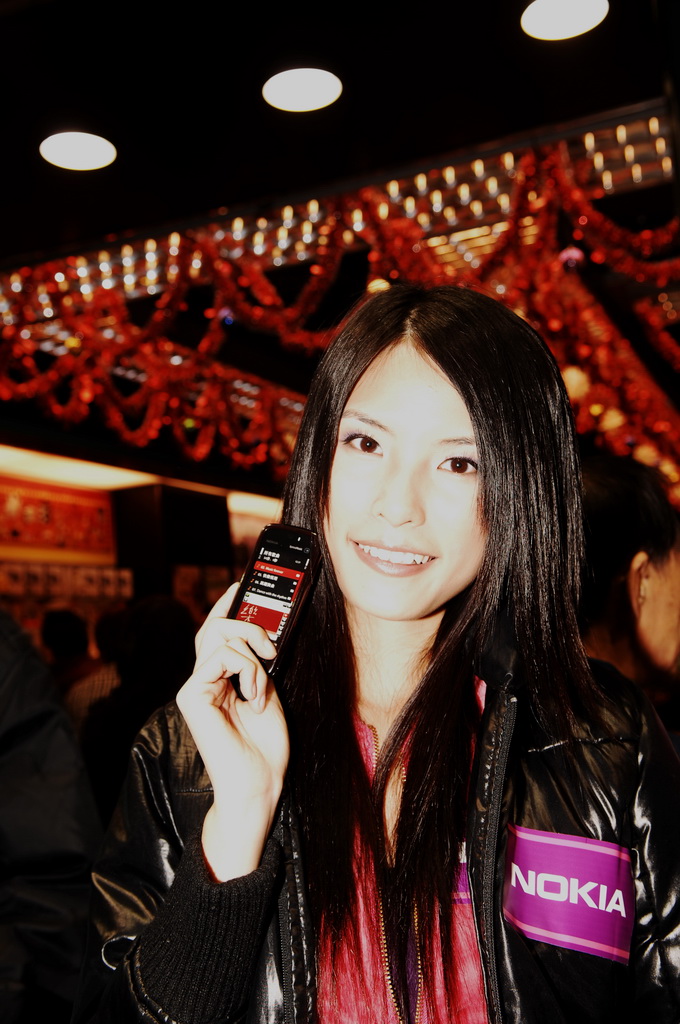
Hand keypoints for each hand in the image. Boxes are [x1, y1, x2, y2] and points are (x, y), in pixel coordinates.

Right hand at [176, 583, 289, 880]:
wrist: (260, 782)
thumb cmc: (266, 745)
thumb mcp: (269, 690)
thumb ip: (259, 662)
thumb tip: (264, 630)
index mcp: (221, 677)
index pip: (217, 629)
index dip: (227, 602)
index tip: (242, 581)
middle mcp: (204, 679)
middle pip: (214, 626)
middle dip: (247, 623)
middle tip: (271, 646)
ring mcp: (194, 686)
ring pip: (220, 636)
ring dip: (253, 656)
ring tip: (263, 686)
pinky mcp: (191, 694)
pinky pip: (221, 658)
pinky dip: (247, 671)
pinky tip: (254, 696)